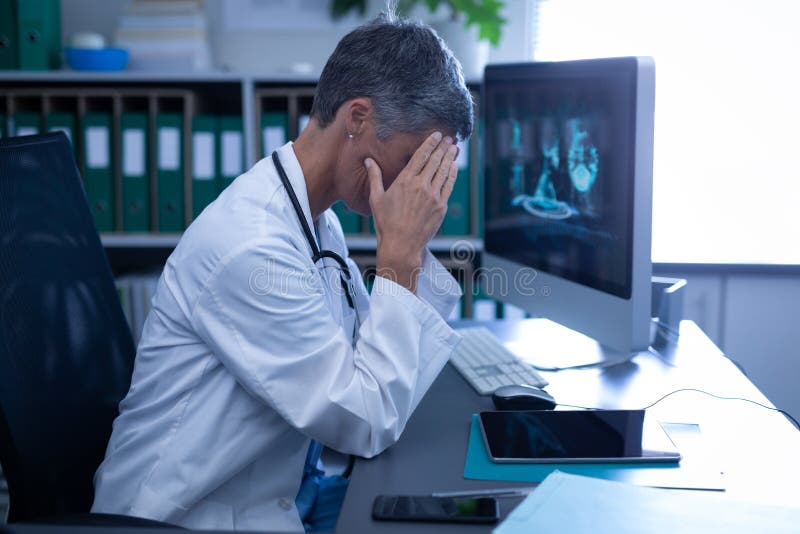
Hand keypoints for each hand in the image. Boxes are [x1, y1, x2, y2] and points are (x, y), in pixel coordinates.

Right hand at [365, 131, 459, 292]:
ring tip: (455, 148)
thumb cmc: (386, 223)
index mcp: (404, 181)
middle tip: (449, 138)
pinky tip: (454, 166)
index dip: (430, 143)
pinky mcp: (441, 207)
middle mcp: (420, 186)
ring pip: (444, 171)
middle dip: (443, 147)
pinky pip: (449, 185)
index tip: (437, 135)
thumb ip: (375, 176)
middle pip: (435, 160)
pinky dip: (452, 174)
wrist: (401, 245)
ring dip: (450, 157)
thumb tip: (368, 160)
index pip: (420, 156)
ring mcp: (433, 196)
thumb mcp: (376, 198)